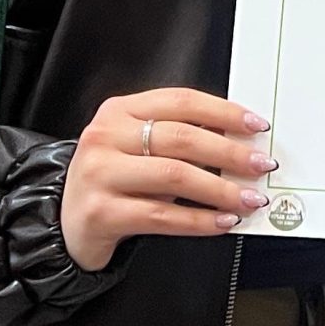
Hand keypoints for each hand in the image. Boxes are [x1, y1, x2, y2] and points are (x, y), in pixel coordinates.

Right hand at [58, 87, 274, 269]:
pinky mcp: (101, 212)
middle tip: (261, 164)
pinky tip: (222, 223)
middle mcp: (106, 137)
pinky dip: (199, 220)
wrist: (63, 224)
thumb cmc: (112, 182)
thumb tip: (239, 144)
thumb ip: (176, 140)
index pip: (181, 101)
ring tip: (249, 199)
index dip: (223, 112)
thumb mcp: (136, 149)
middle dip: (230, 153)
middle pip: (181, 138)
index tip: (257, 125)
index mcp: (119, 111)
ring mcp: (99, 174)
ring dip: (220, 190)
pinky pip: (161, 215)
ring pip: (174, 177)